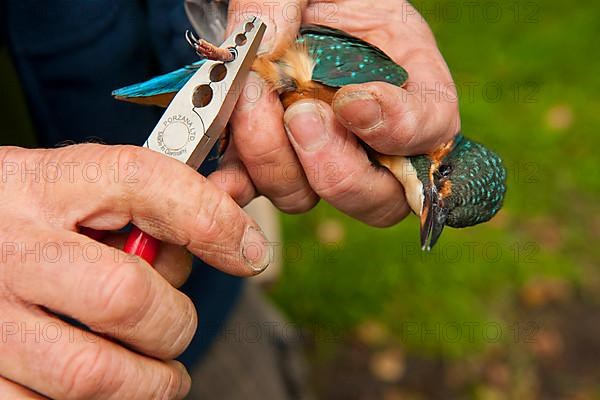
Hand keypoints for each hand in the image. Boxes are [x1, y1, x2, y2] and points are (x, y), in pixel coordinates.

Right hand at [0, 144, 269, 398]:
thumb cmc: (33, 223)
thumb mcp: (80, 193)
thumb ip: (150, 209)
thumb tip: (235, 239)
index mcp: (44, 186)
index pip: (142, 182)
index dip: (211, 219)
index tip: (248, 252)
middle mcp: (9, 246)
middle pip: (123, 294)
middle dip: (174, 323)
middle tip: (177, 330)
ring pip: (91, 374)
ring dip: (147, 383)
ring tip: (156, 374)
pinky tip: (99, 386)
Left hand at [211, 0, 459, 226]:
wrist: (274, 5)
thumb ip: (289, 5)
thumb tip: (264, 50)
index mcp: (408, 85)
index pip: (431, 129)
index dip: (400, 128)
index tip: (354, 102)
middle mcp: (369, 137)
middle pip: (378, 197)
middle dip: (337, 170)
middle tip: (301, 117)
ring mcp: (318, 155)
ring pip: (311, 196)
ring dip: (278, 162)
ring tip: (251, 102)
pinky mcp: (271, 160)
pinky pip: (258, 188)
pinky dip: (238, 184)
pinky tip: (221, 172)